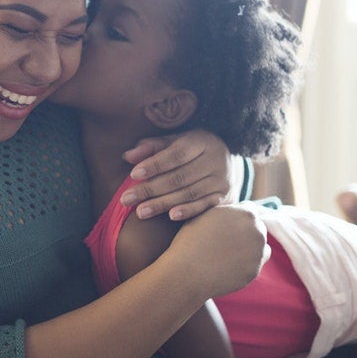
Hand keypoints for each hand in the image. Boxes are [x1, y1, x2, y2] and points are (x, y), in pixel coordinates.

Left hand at [120, 130, 242, 220]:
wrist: (230, 163)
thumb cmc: (193, 150)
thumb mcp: (175, 141)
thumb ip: (152, 147)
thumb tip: (127, 156)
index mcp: (202, 141)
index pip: (176, 154)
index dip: (154, 165)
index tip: (133, 174)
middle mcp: (216, 160)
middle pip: (179, 177)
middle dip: (150, 189)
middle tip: (126, 199)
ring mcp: (222, 180)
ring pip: (189, 194)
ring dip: (162, 204)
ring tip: (140, 211)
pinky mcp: (225, 198)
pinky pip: (204, 206)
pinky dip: (188, 211)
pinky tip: (170, 216)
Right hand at [167, 203, 268, 298]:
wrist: (186, 271)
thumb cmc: (190, 239)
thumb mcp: (205, 214)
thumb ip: (224, 210)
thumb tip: (231, 208)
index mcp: (245, 213)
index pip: (250, 209)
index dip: (238, 215)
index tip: (230, 223)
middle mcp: (257, 230)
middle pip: (257, 227)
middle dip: (246, 231)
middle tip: (227, 238)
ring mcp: (258, 251)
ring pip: (259, 246)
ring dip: (248, 247)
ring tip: (227, 251)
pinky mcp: (255, 270)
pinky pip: (256, 263)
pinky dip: (246, 263)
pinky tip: (229, 263)